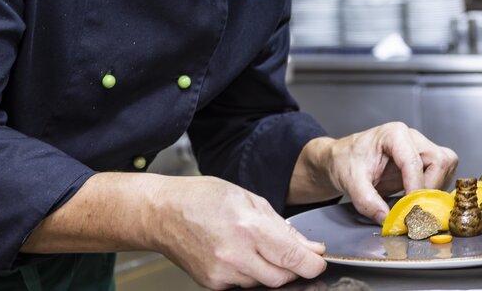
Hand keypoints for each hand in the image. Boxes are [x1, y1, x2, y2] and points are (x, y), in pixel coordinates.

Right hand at [149, 175, 326, 288]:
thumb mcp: (248, 199)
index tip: (319, 260)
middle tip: (292, 253)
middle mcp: (235, 255)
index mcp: (248, 228)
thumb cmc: (202, 198)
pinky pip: (244, 285)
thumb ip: (282, 226)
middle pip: (282, 277)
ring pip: (264, 283)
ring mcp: (222, 273)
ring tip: (256, 246)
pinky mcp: (212, 284)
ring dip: (270, 269)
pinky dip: (250, 273)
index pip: (293, 258)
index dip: (313, 263)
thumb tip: (310, 247)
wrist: (162, 213)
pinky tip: (240, 255)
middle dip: (294, 268)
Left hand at [317, 122, 457, 223]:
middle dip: (429, 187)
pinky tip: (417, 198)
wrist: (343, 159)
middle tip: (414, 207)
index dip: (415, 188)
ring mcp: (420, 147)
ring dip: (435, 188)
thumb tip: (386, 218)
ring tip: (414, 203)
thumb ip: (366, 201)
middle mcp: (412, 137)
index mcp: (393, 134)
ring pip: (445, 166)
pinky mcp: (424, 160)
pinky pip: (443, 173)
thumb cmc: (346, 161)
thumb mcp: (350, 181)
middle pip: (439, 160)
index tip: (410, 209)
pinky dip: (435, 189)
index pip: (414, 161)